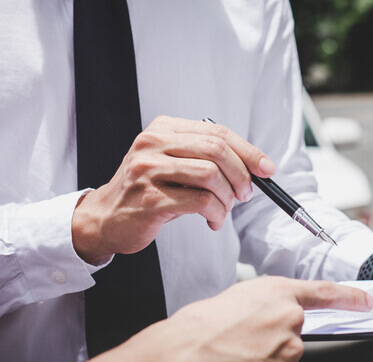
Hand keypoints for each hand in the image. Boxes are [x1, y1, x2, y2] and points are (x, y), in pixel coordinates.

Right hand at [60, 277, 372, 361]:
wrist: (181, 358)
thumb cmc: (194, 330)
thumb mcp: (230, 302)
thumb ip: (260, 308)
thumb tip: (265, 322)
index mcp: (275, 292)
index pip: (323, 293)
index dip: (347, 297)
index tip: (364, 301)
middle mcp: (289, 320)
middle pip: (294, 336)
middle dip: (272, 343)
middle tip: (240, 345)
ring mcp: (289, 351)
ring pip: (283, 361)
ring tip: (232, 359)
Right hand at [71, 116, 275, 263]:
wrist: (105, 218)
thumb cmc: (147, 191)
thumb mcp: (172, 163)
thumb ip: (205, 157)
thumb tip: (255, 166)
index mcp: (163, 129)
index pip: (217, 131)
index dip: (248, 151)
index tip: (267, 168)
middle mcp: (153, 144)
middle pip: (217, 150)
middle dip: (242, 175)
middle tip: (246, 194)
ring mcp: (148, 170)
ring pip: (211, 175)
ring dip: (228, 198)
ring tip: (224, 210)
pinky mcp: (149, 199)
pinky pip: (200, 202)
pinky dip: (216, 213)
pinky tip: (213, 220)